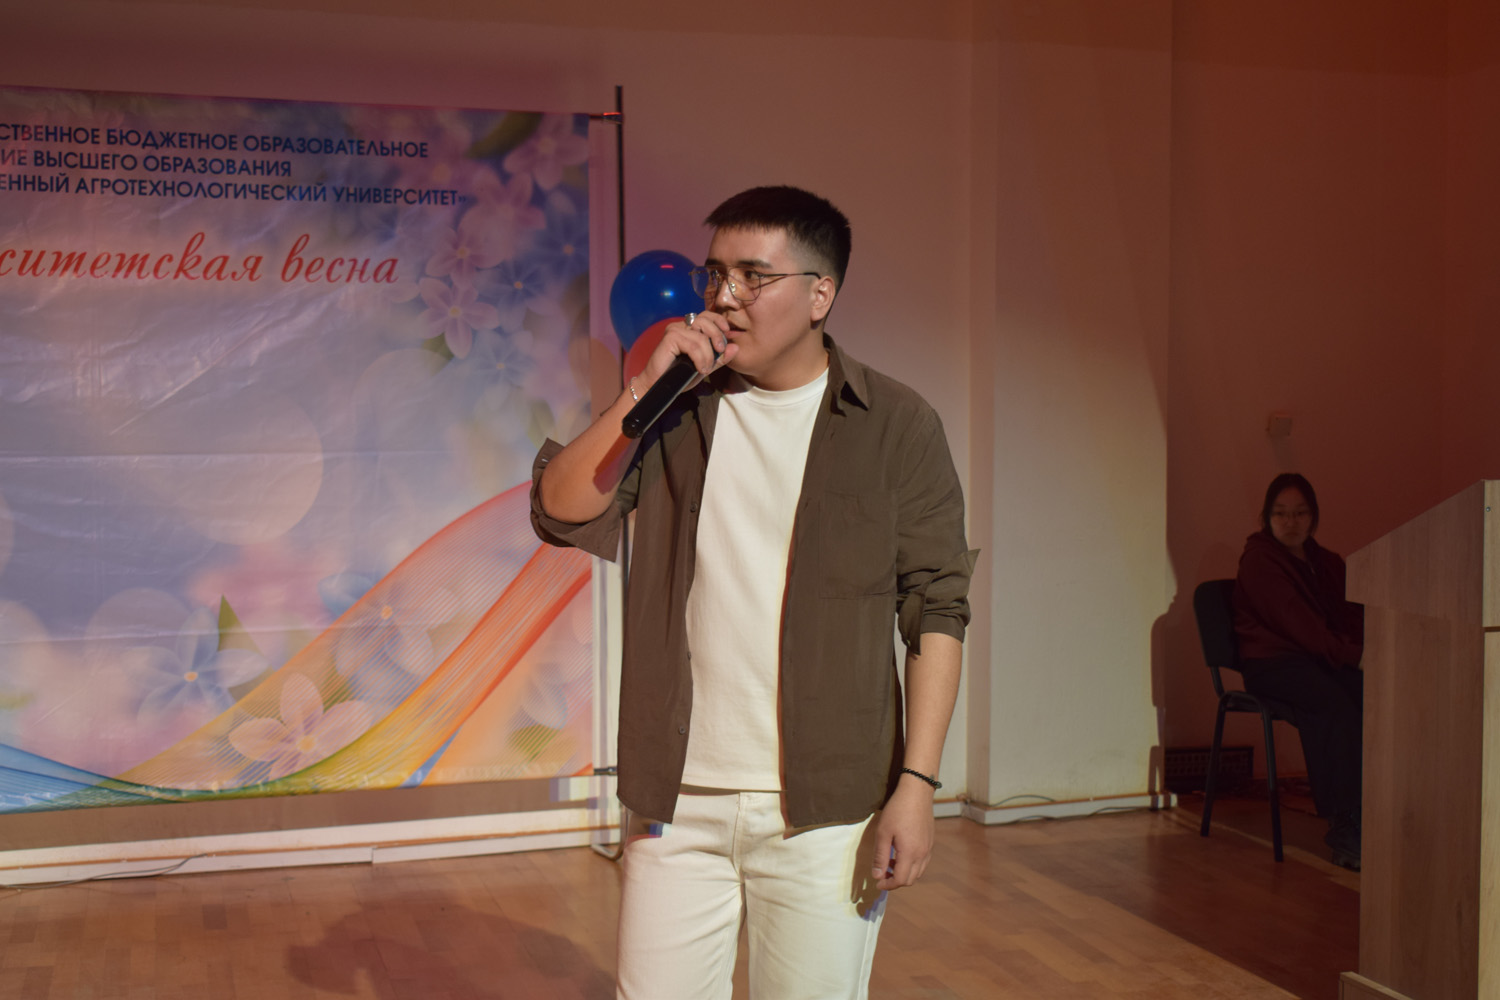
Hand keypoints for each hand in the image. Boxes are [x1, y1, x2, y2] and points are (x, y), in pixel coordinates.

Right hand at [637, 311, 737, 391]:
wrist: (660, 387)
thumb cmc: (680, 376)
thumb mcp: (705, 366)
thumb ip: (719, 358)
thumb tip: (735, 347)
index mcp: (689, 329)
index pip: (707, 316)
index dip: (719, 321)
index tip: (728, 333)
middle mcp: (681, 326)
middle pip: (705, 320)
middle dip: (717, 336)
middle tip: (720, 352)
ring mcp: (674, 330)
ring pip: (701, 336)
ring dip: (708, 355)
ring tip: (705, 369)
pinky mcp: (670, 338)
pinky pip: (693, 345)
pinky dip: (700, 358)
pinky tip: (699, 369)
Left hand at [870, 774, 936, 890]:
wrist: (917, 793)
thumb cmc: (897, 810)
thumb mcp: (883, 833)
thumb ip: (880, 856)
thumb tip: (877, 876)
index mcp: (910, 853)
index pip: (900, 880)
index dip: (888, 885)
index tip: (877, 882)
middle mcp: (922, 854)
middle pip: (910, 879)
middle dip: (895, 881)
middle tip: (882, 874)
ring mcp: (928, 848)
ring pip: (918, 872)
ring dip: (904, 873)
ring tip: (890, 863)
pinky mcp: (930, 842)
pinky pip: (923, 862)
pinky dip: (912, 865)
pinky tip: (901, 854)